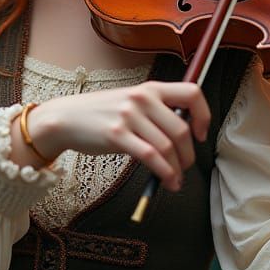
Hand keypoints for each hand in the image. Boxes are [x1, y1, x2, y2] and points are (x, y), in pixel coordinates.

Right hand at [12, 81, 210, 191]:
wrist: (66, 118)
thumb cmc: (102, 113)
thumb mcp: (131, 102)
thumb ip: (156, 112)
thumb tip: (183, 137)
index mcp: (150, 88)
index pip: (192, 93)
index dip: (203, 115)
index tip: (200, 134)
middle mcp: (142, 99)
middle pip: (181, 129)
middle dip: (189, 155)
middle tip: (186, 167)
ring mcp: (129, 116)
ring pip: (167, 146)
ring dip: (177, 168)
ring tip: (176, 179)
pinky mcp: (117, 135)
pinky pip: (151, 157)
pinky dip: (165, 173)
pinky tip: (167, 181)